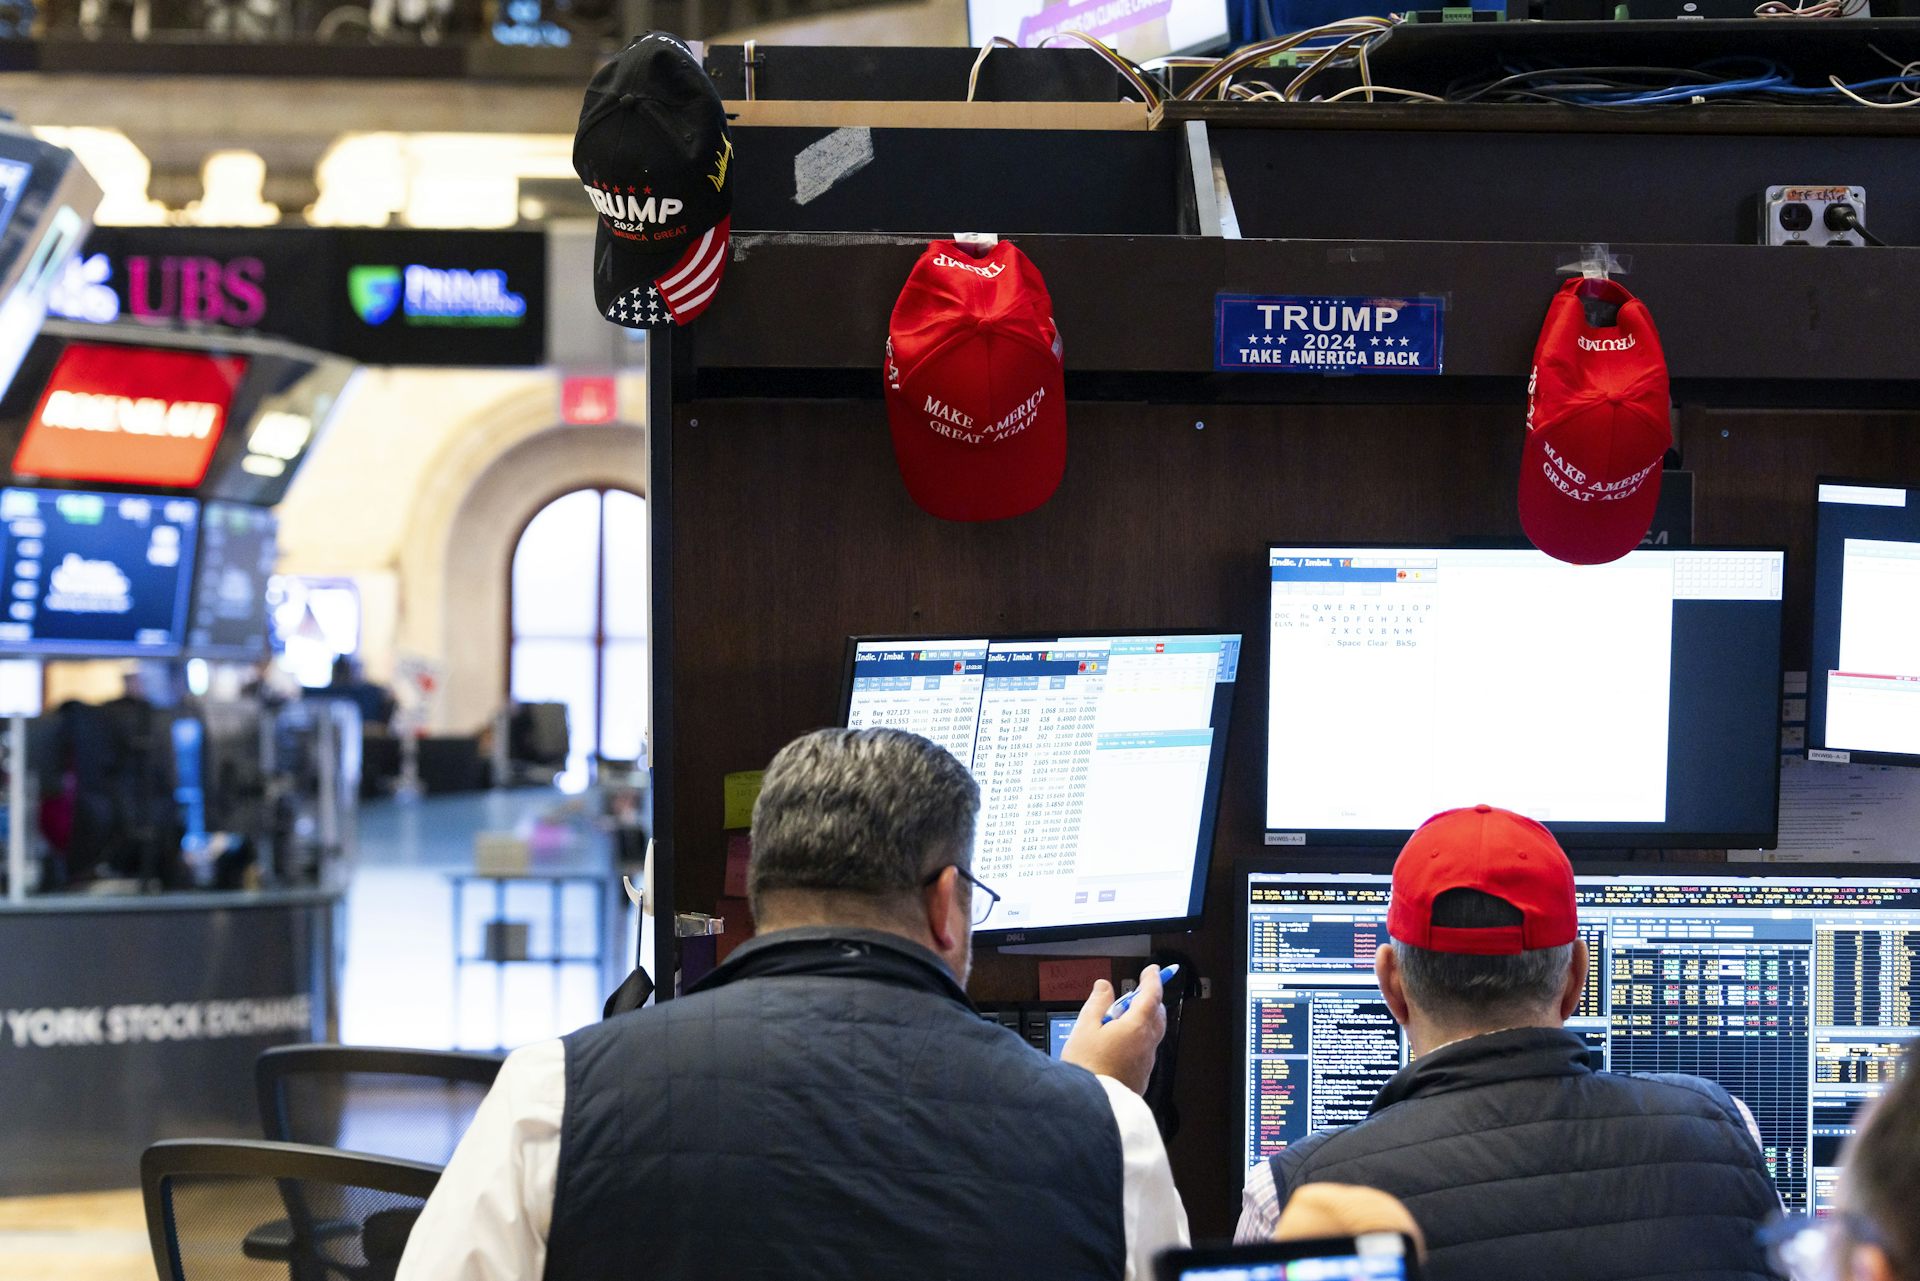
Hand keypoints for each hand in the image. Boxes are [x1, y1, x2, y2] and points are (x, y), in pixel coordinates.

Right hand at [1060, 965, 1167, 1095]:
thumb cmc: (1085, 1067)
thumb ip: (1097, 1003)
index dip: (1153, 979)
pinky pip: (1144, 1052)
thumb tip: (1104, 987)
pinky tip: (1117, 1047)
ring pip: (1151, 1034)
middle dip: (1149, 1001)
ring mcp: (1146, 1063)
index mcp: (1136, 1027)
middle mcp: (1147, 1044)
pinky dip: (1137, 1041)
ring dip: (1141, 1022)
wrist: (1090, 1107)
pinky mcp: (1141, 1077)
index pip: (1152, 995)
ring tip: (1116, 1024)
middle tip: (1131, 997)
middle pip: (1157, 1015)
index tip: (1152, 970)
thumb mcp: (1084, 1027)